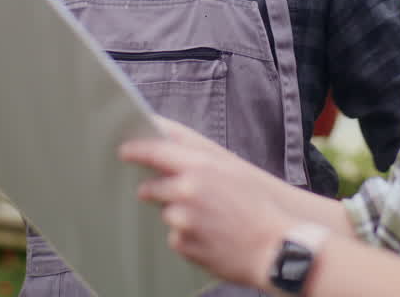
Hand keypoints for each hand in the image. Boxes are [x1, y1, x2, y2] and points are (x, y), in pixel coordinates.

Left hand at [120, 118, 296, 286]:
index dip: (136, 150)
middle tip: (175, 197)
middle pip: (151, 188)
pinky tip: (211, 238)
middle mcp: (187, 191)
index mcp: (201, 167)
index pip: (155, 152)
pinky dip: (187, 238)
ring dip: (179, 217)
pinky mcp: (183, 244)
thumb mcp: (233, 172)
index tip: (124, 151)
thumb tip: (170, 152)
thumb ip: (200, 162)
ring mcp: (183, 219)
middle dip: (156, 191)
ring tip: (210, 222)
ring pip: (167, 214)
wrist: (275, 249)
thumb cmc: (258, 209)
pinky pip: (175, 238)